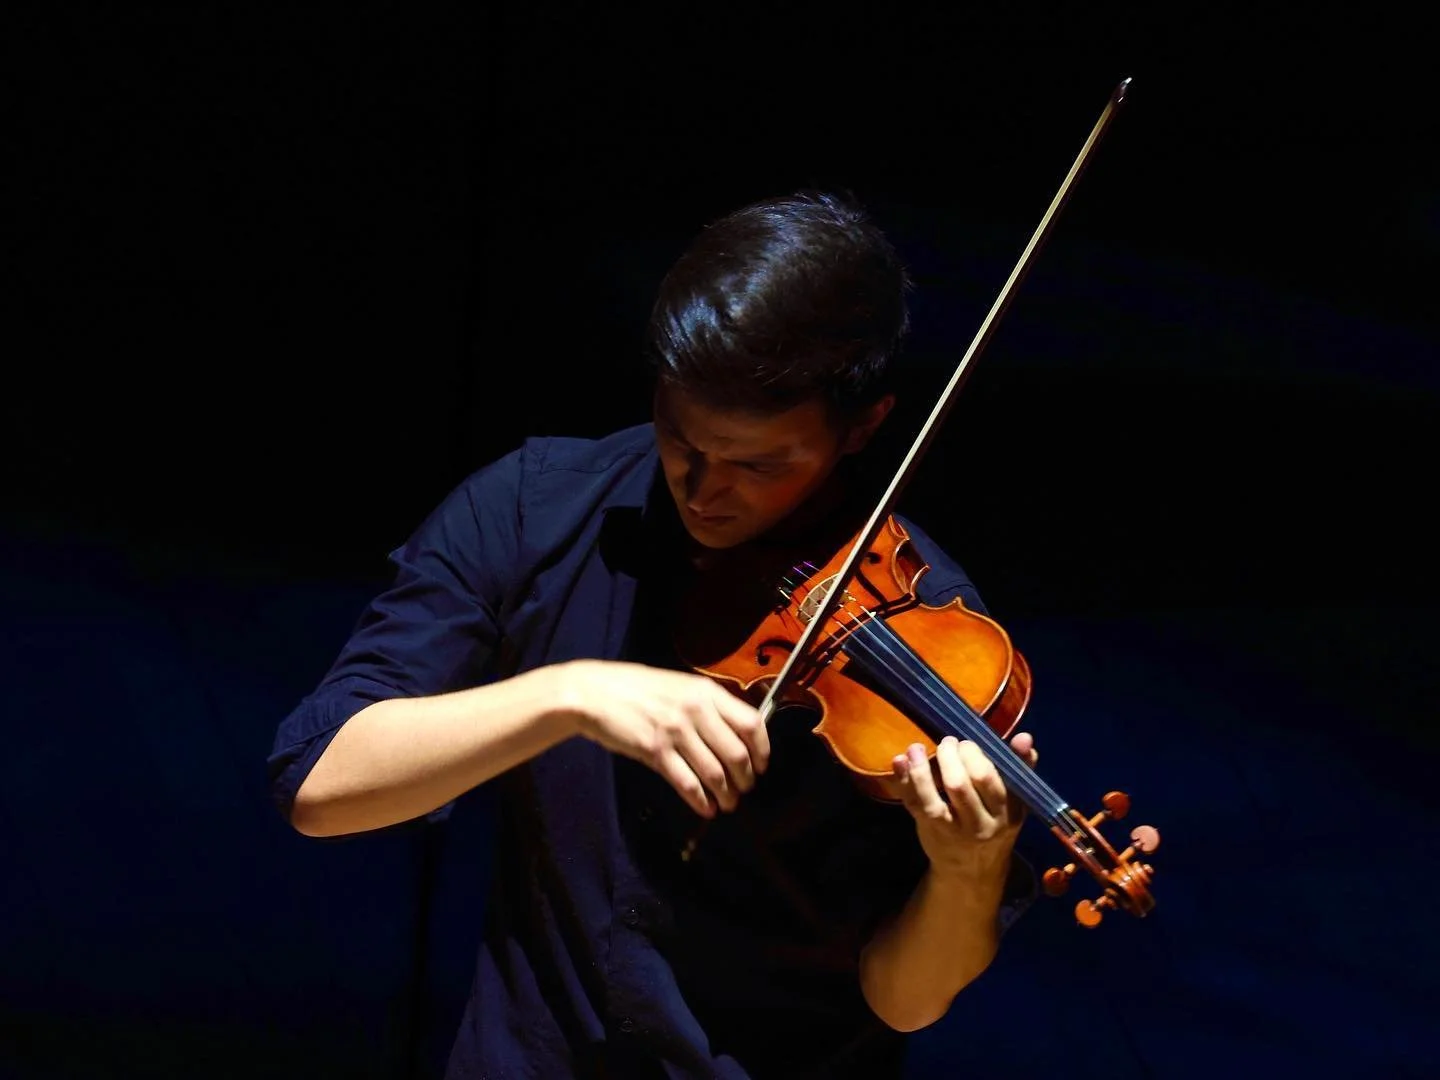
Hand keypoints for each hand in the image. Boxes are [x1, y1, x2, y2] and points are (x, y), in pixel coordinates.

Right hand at [556, 659, 768, 816]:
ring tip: (727, 804)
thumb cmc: (638, 689)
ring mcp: (675, 732)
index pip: (751, 723)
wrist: (596, 693)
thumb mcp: (680, 686)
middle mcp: (695, 711)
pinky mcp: (655, 751)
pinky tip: (705, 808)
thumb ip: (708, 706)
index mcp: (706, 692)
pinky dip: (700, 801)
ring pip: (714, 773)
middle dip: (745, 779)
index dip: (762, 750)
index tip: (761, 766)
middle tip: (744, 790)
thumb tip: (734, 734)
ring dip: (725, 795)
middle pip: (736, 754)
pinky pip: (687, 783)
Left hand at [889, 733, 1037, 880]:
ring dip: (921, 769)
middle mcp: (981, 825)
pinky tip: (901, 761)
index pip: (989, 779)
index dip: (973, 755)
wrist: (972, 870)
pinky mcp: (930, 830)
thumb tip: (1024, 737)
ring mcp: (952, 830)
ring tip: (917, 748)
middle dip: (949, 757)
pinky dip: (904, 781)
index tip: (966, 743)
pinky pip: (914, 804)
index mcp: (1007, 813)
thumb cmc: (994, 823)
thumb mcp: (1014, 801)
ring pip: (932, 799)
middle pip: (960, 785)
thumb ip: (1021, 767)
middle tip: (947, 743)